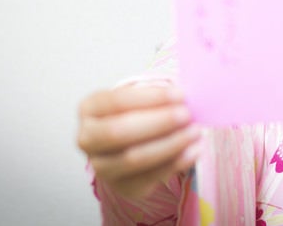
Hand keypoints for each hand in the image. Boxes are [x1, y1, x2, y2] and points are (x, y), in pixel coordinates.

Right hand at [77, 84, 201, 199]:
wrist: (128, 143)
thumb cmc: (136, 113)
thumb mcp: (139, 98)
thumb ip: (156, 97)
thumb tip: (183, 99)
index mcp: (89, 109)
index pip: (117, 101)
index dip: (151, 98)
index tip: (180, 95)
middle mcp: (87, 139)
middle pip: (120, 131)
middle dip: (158, 122)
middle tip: (187, 115)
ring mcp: (101, 166)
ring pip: (134, 158)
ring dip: (169, 145)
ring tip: (195, 132)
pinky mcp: (120, 187)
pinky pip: (149, 177)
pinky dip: (174, 164)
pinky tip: (193, 151)